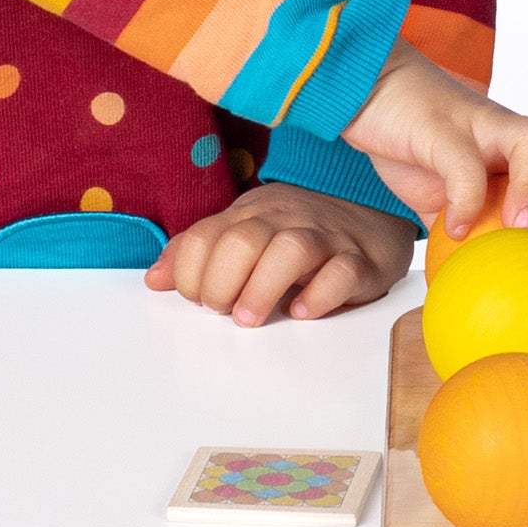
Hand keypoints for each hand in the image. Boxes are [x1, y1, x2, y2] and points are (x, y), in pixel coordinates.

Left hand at [146, 181, 415, 326]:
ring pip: (292, 250)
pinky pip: (343, 272)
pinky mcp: (361, 261)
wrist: (372, 209)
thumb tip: (155, 279)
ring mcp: (326, 239)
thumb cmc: (299, 228)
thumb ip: (199, 252)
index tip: (198, 298)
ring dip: (262, 288)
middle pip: (244, 240)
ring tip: (250, 317)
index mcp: (252, 214)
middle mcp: (286, 221)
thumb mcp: (245, 229)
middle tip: (223, 309)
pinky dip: (319, 295)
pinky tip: (302, 311)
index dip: (190, 272)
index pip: (207, 235)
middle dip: (221, 281)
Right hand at [340, 41, 527, 244]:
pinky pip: (463, 160)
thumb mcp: (446, 193)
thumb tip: (475, 284)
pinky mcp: (439, 127)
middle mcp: (510, 130)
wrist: (370, 92)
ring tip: (521, 227)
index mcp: (518, 144)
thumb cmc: (417, 144)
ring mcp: (480, 125)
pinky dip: (466, 199)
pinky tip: (455, 229)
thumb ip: (467, 227)